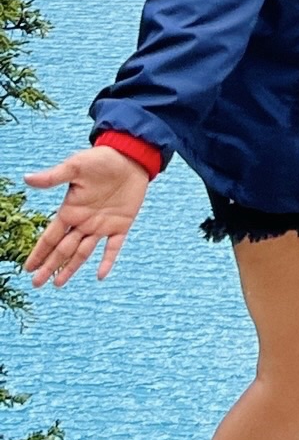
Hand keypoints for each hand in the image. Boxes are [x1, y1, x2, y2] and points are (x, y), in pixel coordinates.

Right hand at [24, 147, 149, 286]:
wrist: (131, 155)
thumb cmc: (101, 159)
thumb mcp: (76, 167)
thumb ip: (53, 177)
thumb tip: (27, 178)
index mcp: (70, 210)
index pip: (51, 236)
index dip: (39, 252)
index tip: (28, 268)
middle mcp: (84, 222)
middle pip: (63, 249)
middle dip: (50, 266)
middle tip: (37, 284)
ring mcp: (102, 225)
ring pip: (83, 252)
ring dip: (71, 267)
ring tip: (57, 284)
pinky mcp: (121, 224)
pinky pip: (113, 247)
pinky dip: (107, 260)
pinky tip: (101, 275)